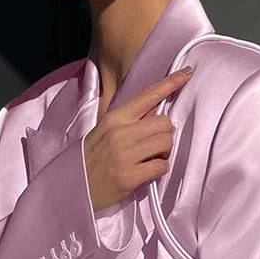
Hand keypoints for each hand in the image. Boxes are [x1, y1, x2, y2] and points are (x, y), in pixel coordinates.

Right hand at [83, 65, 193, 213]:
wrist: (72, 187)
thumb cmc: (91, 158)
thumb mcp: (104, 131)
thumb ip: (129, 121)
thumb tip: (156, 108)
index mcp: (114, 118)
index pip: (147, 95)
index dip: (170, 83)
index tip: (187, 72)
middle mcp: (120, 133)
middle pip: (165, 123)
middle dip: (166, 134)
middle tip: (155, 145)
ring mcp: (124, 155)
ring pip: (166, 143)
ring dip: (164, 152)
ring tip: (151, 159)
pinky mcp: (129, 176)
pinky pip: (161, 166)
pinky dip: (159, 169)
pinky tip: (146, 171)